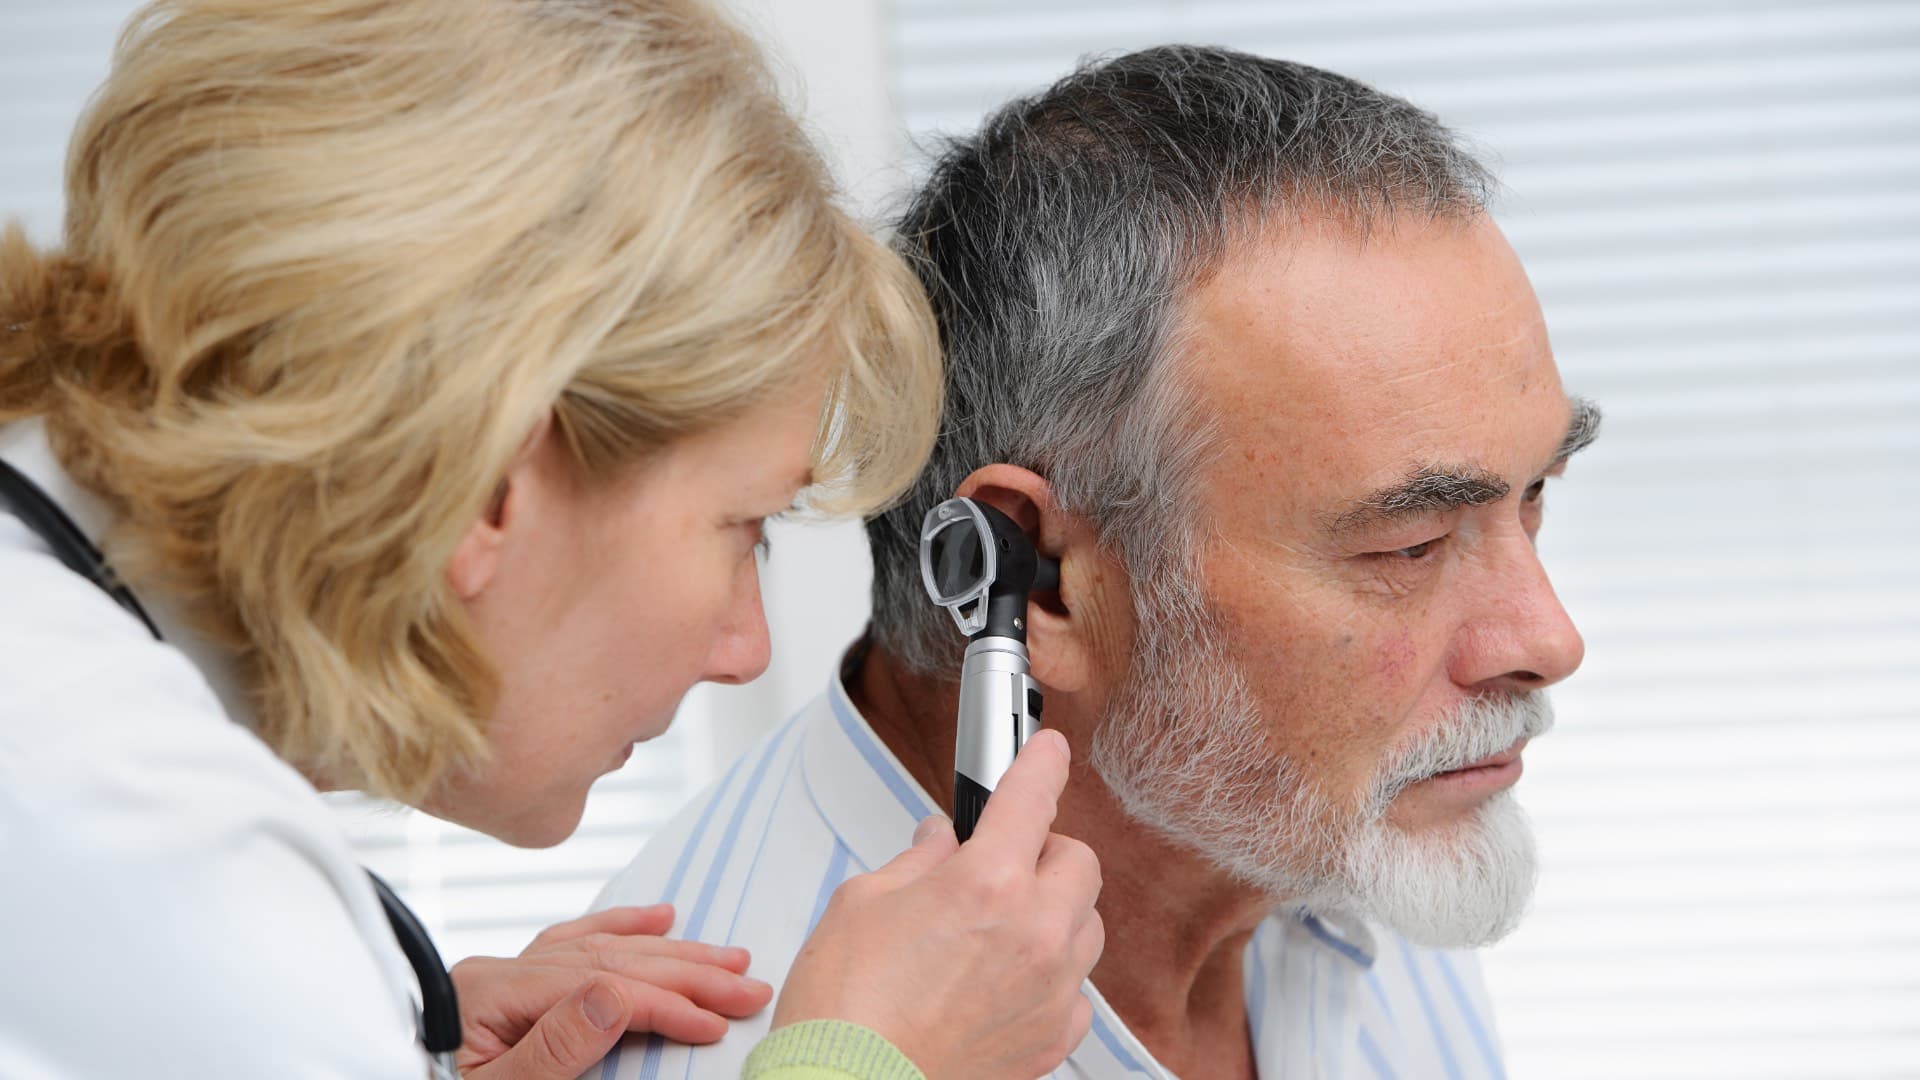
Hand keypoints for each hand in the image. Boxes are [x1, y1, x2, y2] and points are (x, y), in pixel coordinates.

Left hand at [450, 903, 773, 1077]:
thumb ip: (554, 1048)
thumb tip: (617, 994)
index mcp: (491, 994)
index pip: (600, 987)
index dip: (665, 1003)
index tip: (717, 1022)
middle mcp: (498, 972)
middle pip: (610, 959)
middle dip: (687, 972)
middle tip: (748, 984)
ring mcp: (502, 976)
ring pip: (600, 948)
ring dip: (669, 952)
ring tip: (725, 957)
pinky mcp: (506, 987)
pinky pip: (571, 943)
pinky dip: (619, 929)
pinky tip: (658, 919)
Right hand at [773, 729, 1103, 1078]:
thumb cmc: (844, 1010)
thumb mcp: (863, 903)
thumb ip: (916, 863)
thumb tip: (938, 845)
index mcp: (987, 884)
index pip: (1033, 798)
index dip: (1041, 763)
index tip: (1048, 752)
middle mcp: (1034, 933)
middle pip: (1079, 861)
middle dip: (1044, 851)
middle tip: (1002, 860)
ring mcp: (1051, 990)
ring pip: (1087, 925)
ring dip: (1054, 912)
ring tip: (1000, 926)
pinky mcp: (1053, 1039)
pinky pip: (1076, 989)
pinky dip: (1051, 976)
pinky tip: (1005, 980)